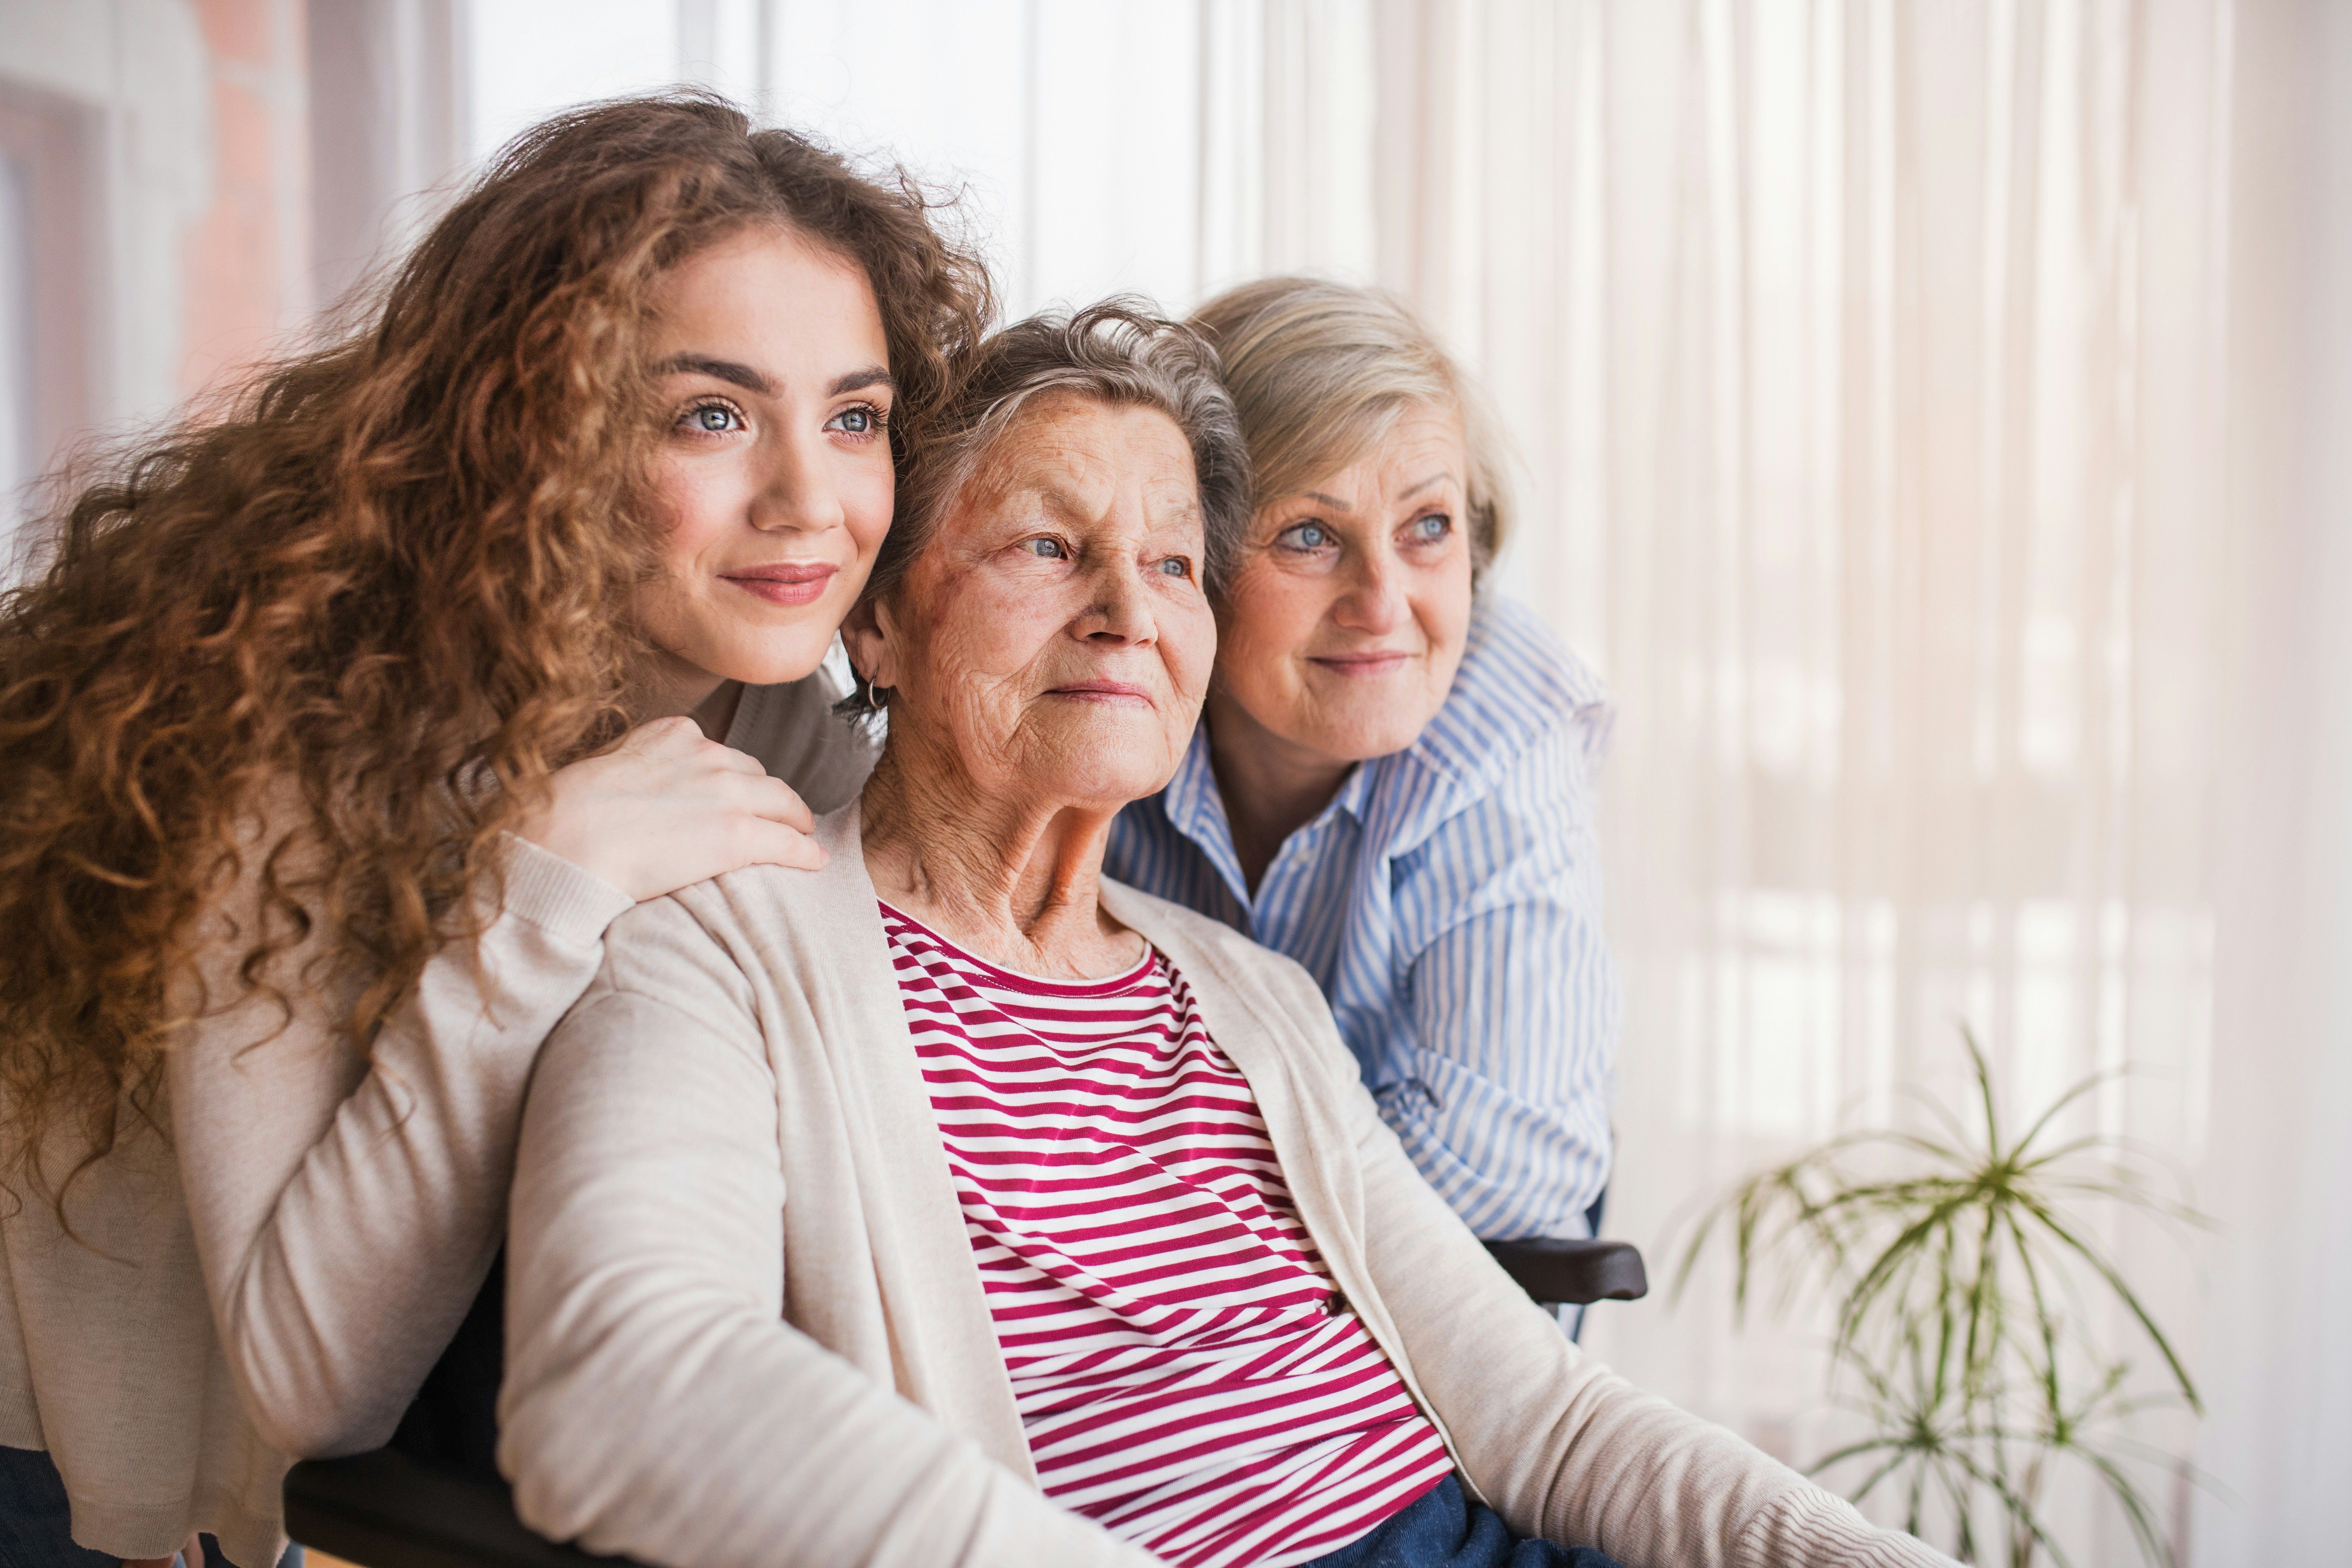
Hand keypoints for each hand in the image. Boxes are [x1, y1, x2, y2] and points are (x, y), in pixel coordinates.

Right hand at [511, 716, 824, 900]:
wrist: (567, 838)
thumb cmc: (569, 811)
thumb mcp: (607, 765)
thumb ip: (636, 764)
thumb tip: (637, 779)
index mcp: (676, 734)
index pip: (720, 754)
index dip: (730, 778)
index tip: (733, 794)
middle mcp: (709, 756)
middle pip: (756, 775)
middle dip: (765, 796)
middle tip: (776, 816)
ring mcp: (728, 794)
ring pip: (782, 802)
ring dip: (794, 820)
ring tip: (801, 835)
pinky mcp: (739, 835)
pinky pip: (787, 841)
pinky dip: (805, 851)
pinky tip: (814, 861)